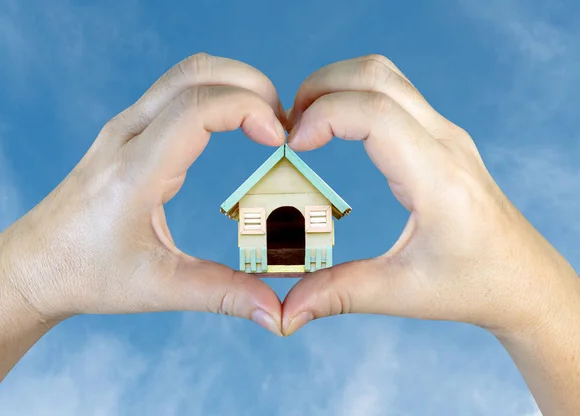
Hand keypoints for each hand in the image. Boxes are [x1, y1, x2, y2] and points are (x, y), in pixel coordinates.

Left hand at [0, 53, 286, 334]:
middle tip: (284, 124)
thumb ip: (223, 295)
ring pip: (185, 75)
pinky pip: (176, 92)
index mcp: (134, 172)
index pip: (196, 108)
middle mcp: (126, 137)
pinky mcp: (127, 132)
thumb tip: (276, 311)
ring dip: (234, 84)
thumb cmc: (86, 274)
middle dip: (251, 85)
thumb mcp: (159, 288)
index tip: (280, 138)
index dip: (247, 108)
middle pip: (195, 73)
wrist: (35, 264)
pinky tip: (235, 125)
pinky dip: (215, 95)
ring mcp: (124, 128)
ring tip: (266, 122)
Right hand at [281, 55, 578, 337]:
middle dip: (320, 88)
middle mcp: (445, 143)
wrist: (522, 277)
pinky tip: (335, 131)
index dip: (324, 116)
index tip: (292, 146)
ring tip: (305, 125)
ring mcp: (445, 134)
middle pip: (376, 75)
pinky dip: (354, 97)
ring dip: (337, 87)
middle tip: (288, 129)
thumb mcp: (401, 293)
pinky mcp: (440, 136)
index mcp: (438, 179)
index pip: (376, 114)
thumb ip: (338, 295)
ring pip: (384, 75)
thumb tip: (286, 312)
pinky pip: (392, 93)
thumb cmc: (473, 284)